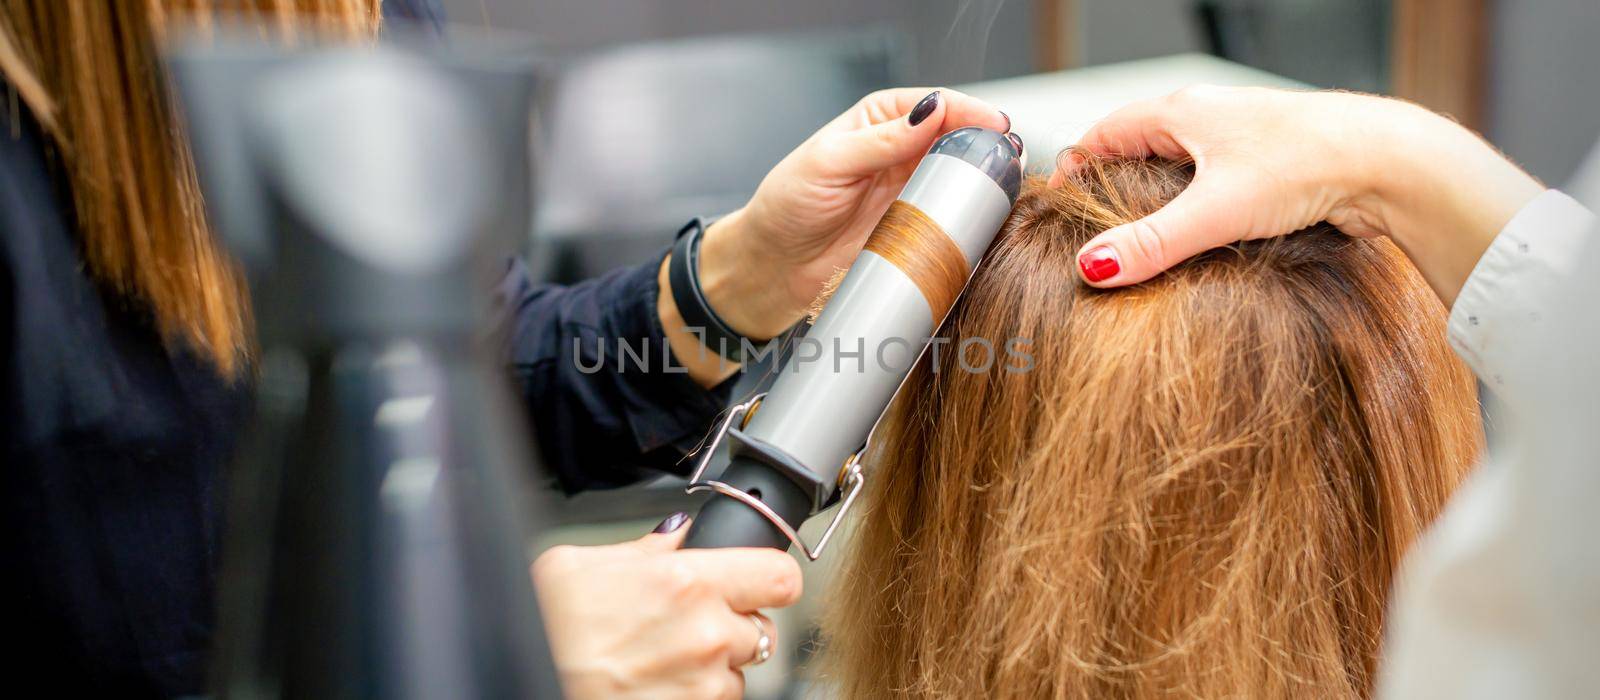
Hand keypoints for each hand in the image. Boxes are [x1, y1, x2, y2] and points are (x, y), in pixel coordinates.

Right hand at [532, 514, 801, 699]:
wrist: (523, 680)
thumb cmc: (543, 629)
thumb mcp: (577, 564)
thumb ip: (642, 549)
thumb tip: (673, 536)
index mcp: (686, 582)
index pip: (780, 575)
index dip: (769, 576)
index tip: (757, 578)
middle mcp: (705, 636)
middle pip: (762, 627)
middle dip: (732, 624)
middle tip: (687, 624)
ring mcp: (702, 686)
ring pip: (738, 672)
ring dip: (712, 666)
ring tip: (660, 659)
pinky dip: (693, 695)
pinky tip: (654, 683)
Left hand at [659, 88, 1008, 385]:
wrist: (774, 266)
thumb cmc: (787, 206)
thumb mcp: (829, 163)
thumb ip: (881, 140)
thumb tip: (929, 112)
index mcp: (879, 118)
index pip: (935, 104)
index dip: (970, 111)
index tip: (996, 125)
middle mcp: (899, 149)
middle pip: (957, 137)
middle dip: (986, 142)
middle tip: (1011, 155)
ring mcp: (910, 188)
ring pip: (961, 174)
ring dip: (985, 177)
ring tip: (1009, 182)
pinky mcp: (915, 225)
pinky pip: (952, 213)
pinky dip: (972, 212)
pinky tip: (990, 212)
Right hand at [1056, 85, 1542, 304]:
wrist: (1388, 161)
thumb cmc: (1308, 162)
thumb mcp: (1215, 211)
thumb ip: (1151, 243)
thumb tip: (1092, 268)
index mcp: (1181, 111)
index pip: (1103, 132)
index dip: (1075, 167)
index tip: (1057, 204)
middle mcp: (1207, 117)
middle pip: (1137, 147)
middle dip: (1110, 186)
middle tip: (1090, 230)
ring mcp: (1239, 140)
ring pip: (1177, 166)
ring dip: (1155, 199)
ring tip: (1139, 242)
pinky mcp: (1268, 165)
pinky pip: (1212, 184)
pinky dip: (1195, 208)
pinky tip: (1200, 241)